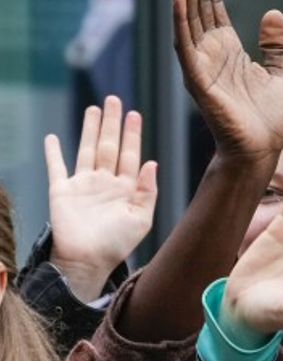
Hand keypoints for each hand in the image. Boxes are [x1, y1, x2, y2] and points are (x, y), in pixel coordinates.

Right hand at [45, 95, 157, 302]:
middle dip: (112, 123)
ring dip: (90, 129)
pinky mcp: (61, 190)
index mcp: (126, 188)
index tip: (135, 114)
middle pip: (109, 145)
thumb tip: (152, 162)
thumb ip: (148, 190)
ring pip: (87, 149)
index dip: (133, 134)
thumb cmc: (117, 244)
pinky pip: (56, 167)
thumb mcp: (141, 218)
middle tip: (114, 100)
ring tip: (93, 109)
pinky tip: (52, 137)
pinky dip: (53, 152)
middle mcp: (105, 182)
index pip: (131, 154)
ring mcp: (83, 185)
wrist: (88, 261)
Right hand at [172, 0, 282, 169]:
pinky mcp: (199, 82)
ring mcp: (202, 66)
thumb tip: (273, 12)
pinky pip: (186, 47)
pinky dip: (181, 22)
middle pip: (200, 4)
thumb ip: (273, 45)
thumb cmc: (269, 120)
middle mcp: (211, 54)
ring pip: (190, 20)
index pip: (214, 4)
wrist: (264, 151)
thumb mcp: (278, 74)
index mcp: (228, 50)